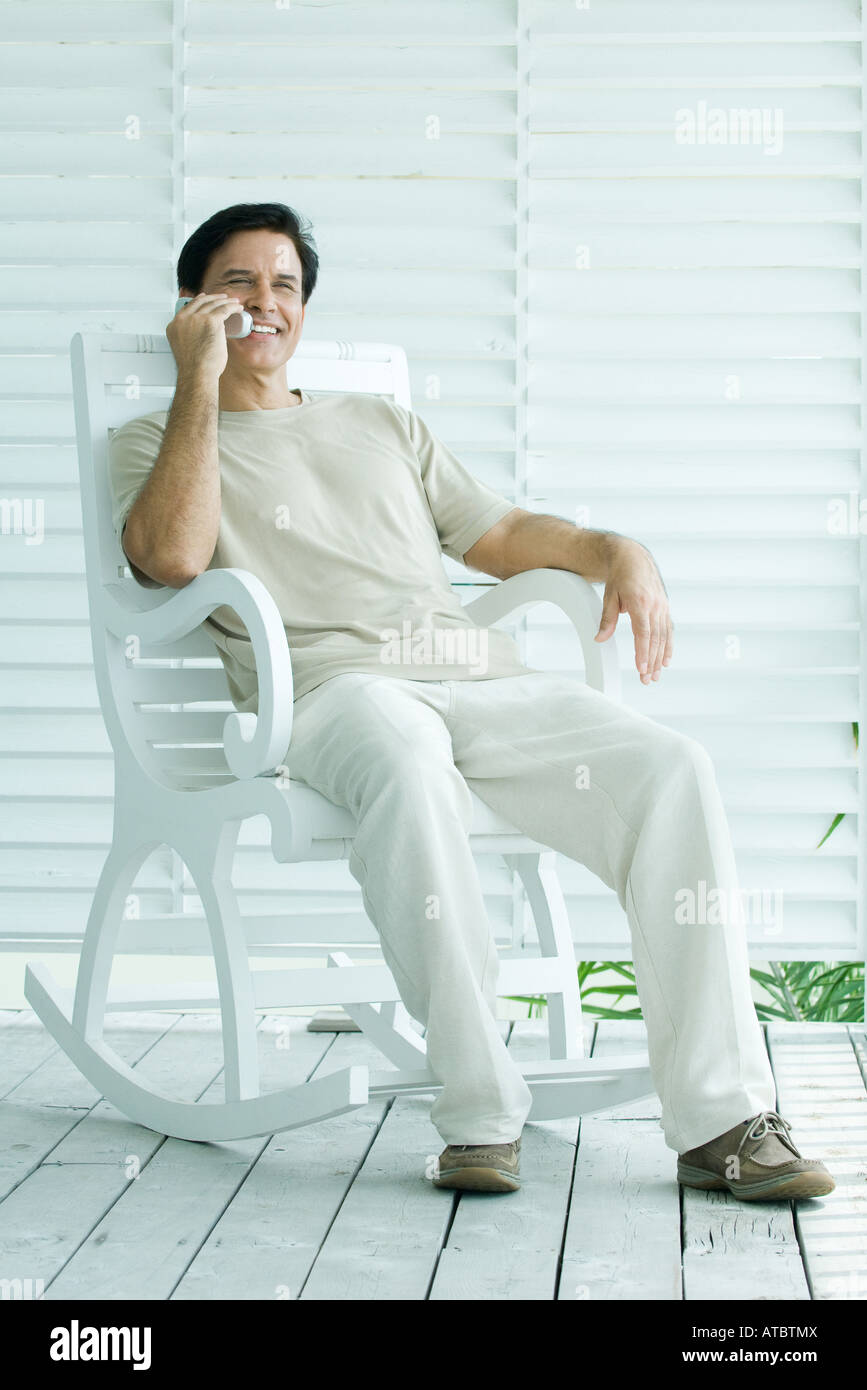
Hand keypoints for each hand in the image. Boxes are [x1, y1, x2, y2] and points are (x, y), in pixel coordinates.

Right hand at [166, 292, 242, 380]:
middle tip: (222, 298)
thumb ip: (190, 338)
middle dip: (213, 298)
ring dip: (225, 301)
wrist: (197, 374)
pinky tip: (238, 307)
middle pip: (200, 302)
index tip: (204, 298)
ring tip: (234, 302)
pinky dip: (233, 307)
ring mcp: (196, 318)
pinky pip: (224, 309)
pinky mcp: (210, 320)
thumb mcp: (185, 349)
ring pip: (213, 304)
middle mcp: (183, 319)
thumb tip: (204, 336)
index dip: (198, 301)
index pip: (187, 308)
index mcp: (174, 326)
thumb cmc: (194, 369)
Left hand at [594, 538, 673, 683]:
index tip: (641, 668)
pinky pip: (668, 629)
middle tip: (647, 680)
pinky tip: (665, 660)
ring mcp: (662, 606)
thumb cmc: (619, 576)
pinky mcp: (664, 607)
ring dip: (659, 658)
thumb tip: (599, 639)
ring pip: (663, 637)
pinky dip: (668, 646)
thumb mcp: (609, 595)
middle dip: (651, 661)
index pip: (643, 632)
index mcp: (640, 602)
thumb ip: (607, 619)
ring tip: (655, 676)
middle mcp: (655, 605)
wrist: (633, 557)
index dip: (642, 652)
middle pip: (655, 639)